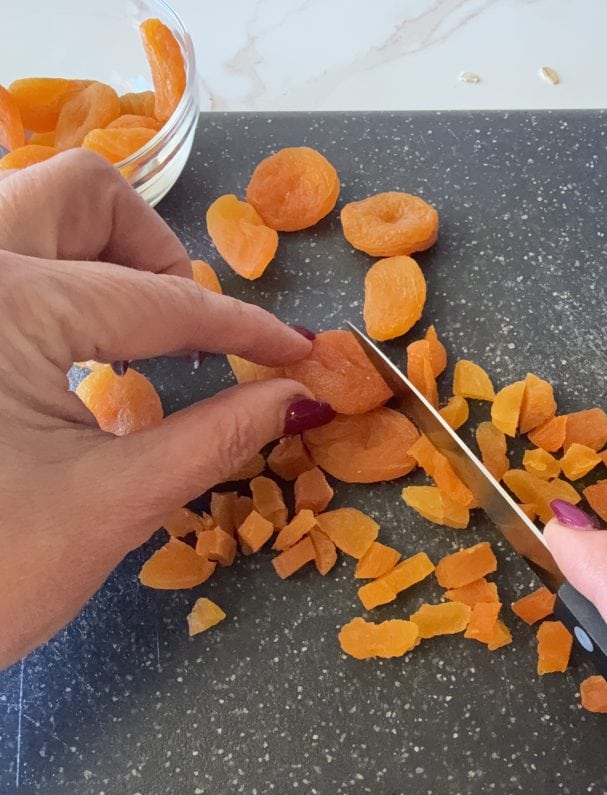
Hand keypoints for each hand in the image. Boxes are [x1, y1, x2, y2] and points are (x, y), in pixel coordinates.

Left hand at [0, 150, 329, 668]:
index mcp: (6, 306)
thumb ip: (215, 438)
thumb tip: (297, 398)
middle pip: (83, 195)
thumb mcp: (112, 507)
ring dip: (103, 261)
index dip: (240, 330)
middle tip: (188, 337)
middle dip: (156, 255)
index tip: (299, 352)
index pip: (158, 302)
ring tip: (138, 346)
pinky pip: (7, 266)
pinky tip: (80, 361)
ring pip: (33, 214)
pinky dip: (59, 291)